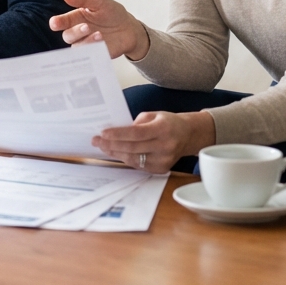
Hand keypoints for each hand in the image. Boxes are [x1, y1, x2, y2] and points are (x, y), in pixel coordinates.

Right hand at [48, 0, 150, 60]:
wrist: (130, 28)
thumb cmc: (112, 13)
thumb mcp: (99, 2)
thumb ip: (82, 0)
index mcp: (76, 18)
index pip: (63, 21)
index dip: (57, 22)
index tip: (55, 23)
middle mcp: (79, 32)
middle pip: (67, 36)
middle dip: (75, 32)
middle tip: (86, 27)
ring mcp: (87, 44)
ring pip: (77, 47)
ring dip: (86, 41)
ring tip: (100, 34)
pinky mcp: (96, 54)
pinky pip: (89, 56)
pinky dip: (94, 50)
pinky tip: (102, 43)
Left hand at [92, 110, 215, 172]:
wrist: (189, 136)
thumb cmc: (168, 122)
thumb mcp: (154, 115)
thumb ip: (137, 122)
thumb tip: (119, 131)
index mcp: (163, 129)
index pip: (136, 133)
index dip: (118, 134)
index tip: (103, 133)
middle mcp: (164, 146)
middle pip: (133, 148)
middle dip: (111, 145)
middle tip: (96, 140)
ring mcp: (164, 160)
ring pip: (134, 159)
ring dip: (115, 153)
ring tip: (102, 147)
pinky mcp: (161, 169)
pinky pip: (139, 165)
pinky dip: (126, 159)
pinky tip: (116, 153)